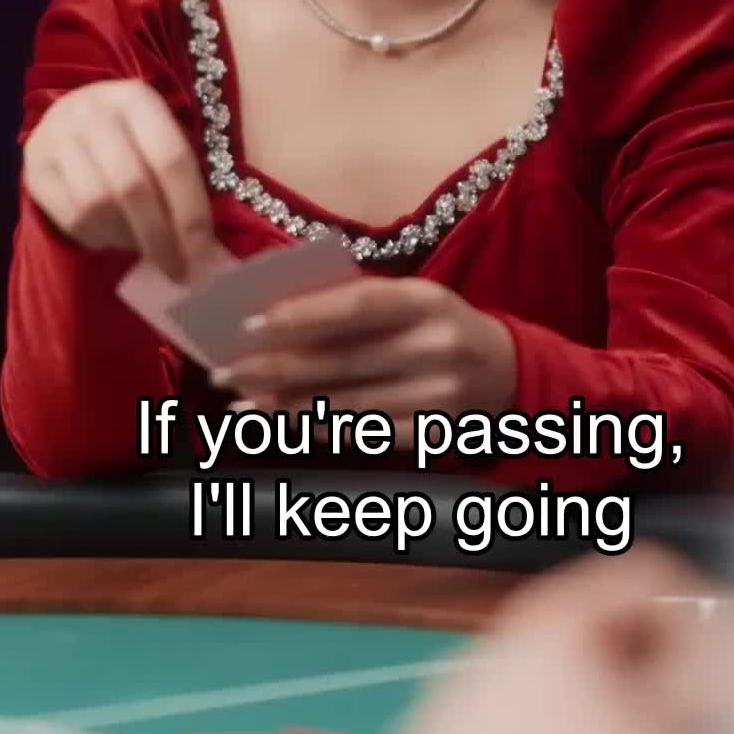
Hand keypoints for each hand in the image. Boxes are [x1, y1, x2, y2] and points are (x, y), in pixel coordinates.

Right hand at [22, 80, 218, 281]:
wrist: (70, 117)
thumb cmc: (131, 136)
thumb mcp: (160, 138)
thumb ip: (182, 182)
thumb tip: (206, 250)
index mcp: (137, 98)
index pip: (171, 160)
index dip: (190, 212)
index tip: (204, 254)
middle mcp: (92, 111)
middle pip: (132, 187)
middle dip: (161, 238)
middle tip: (178, 270)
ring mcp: (57, 137)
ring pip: (98, 206)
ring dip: (129, 239)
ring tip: (148, 250)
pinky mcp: (34, 167)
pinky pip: (71, 218)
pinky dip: (100, 238)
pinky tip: (115, 238)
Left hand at [209, 275, 517, 448]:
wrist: (509, 374)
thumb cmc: (439, 326)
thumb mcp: (413, 299)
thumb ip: (357, 300)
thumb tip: (275, 306)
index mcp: (427, 299)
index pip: (356, 305)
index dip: (301, 314)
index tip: (249, 323)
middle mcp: (436, 346)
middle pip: (341, 362)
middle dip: (274, 368)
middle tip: (223, 370)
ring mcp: (438, 395)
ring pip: (345, 404)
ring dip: (285, 405)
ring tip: (242, 401)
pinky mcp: (435, 434)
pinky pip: (363, 433)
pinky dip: (318, 427)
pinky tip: (284, 423)